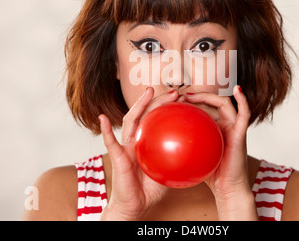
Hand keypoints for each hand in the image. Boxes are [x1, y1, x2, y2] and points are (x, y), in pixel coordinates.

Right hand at [98, 87, 178, 220]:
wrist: (135, 206)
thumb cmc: (149, 190)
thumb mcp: (168, 171)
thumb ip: (175, 159)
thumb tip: (197, 150)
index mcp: (147, 142)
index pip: (157, 120)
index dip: (168, 108)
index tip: (183, 99)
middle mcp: (135, 141)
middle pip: (146, 115)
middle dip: (159, 101)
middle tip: (175, 92)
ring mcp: (125, 147)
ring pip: (130, 121)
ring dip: (138, 105)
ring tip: (148, 92)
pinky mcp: (117, 158)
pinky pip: (110, 143)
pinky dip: (105, 130)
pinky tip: (102, 118)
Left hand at [185, 85, 258, 219]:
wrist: (228, 189)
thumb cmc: (210, 176)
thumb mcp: (192, 158)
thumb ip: (183, 147)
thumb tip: (158, 141)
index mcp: (214, 128)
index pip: (201, 108)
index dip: (188, 102)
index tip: (172, 102)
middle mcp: (224, 124)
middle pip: (210, 103)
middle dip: (195, 96)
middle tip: (177, 97)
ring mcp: (234, 127)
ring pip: (223, 103)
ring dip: (208, 96)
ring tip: (191, 95)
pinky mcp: (241, 132)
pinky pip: (244, 113)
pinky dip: (243, 100)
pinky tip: (237, 89)